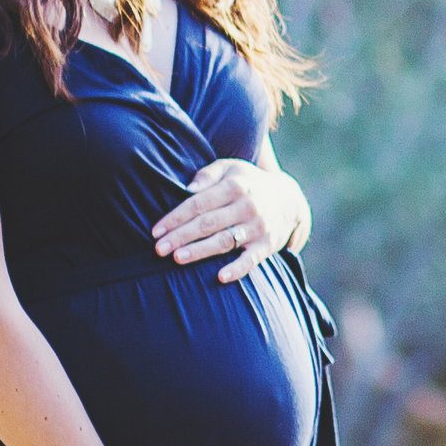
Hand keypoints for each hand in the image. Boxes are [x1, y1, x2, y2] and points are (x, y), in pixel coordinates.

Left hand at [151, 158, 309, 279]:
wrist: (289, 200)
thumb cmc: (248, 183)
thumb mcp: (230, 168)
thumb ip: (208, 174)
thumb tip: (187, 189)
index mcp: (234, 186)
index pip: (198, 203)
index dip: (176, 217)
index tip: (156, 230)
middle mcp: (247, 206)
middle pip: (208, 223)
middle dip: (181, 236)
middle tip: (159, 249)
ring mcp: (258, 227)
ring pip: (224, 241)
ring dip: (200, 251)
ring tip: (177, 259)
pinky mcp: (267, 245)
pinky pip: (251, 259)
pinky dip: (237, 269)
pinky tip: (220, 277)